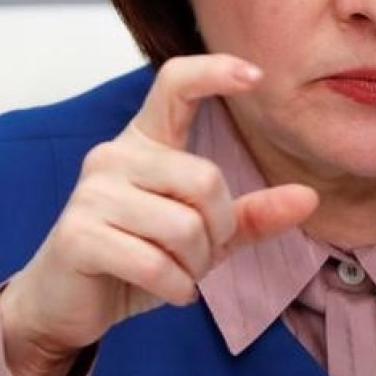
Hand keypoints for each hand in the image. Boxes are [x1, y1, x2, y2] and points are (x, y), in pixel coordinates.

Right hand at [0, 54, 318, 375]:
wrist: (66, 304)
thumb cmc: (135, 258)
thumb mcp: (202, 235)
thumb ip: (251, 215)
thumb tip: (309, 197)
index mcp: (145, 142)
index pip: (175, 82)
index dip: (215, 71)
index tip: (257, 76)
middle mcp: (113, 155)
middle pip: (204, 178)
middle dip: (217, 230)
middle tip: (201, 255)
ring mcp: (91, 193)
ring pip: (183, 226)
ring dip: (195, 265)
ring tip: (179, 273)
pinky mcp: (77, 235)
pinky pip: (154, 262)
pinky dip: (175, 287)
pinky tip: (168, 290)